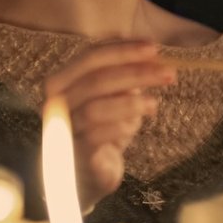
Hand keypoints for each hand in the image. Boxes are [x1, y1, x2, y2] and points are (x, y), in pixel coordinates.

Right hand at [42, 39, 175, 210]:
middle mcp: (55, 103)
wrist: (88, 175)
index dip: (123, 50)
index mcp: (61, 81)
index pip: (90, 57)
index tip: (153, 47)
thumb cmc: (101, 130)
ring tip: (155, 104)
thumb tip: (150, 55)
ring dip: (131, 103)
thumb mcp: (113, 97)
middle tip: (167, 73)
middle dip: (135, 73)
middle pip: (95, 79)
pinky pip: (98, 135)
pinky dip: (122, 126)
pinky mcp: (75, 154)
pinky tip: (138, 123)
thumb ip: (124, 76)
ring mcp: (62, 129)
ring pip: (96, 107)